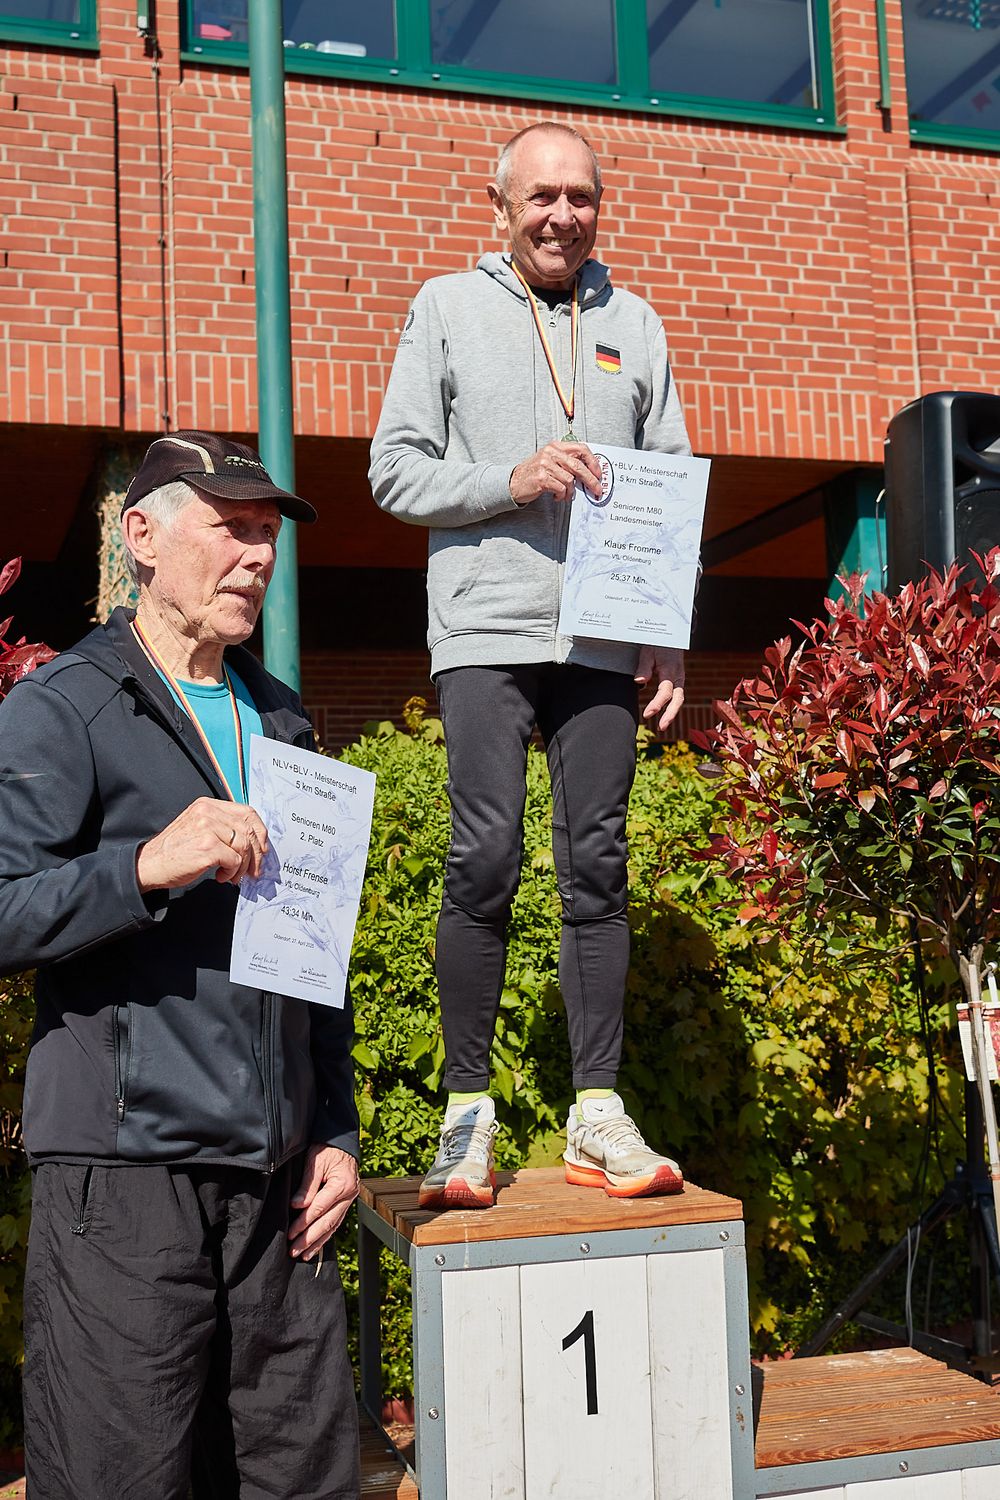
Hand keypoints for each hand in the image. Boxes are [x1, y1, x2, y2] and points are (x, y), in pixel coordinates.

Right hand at [135, 797, 268, 892]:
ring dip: (242, 867)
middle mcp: (208, 813)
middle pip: (249, 830)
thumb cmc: (174, 850)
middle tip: (253, 870)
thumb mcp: (197, 827)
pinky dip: (232, 872)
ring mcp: (207, 829)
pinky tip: (221, 876)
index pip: (247, 812)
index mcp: (207, 805)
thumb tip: (253, 840)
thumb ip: (221, 826)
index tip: (262, 849)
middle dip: (256, 854)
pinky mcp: (207, 848)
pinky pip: (235, 860)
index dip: (260, 832)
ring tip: (232, 876)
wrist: (149, 864)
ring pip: (244, 847)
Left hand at [288, 1144, 359, 1260]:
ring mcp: (349, 1199)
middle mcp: (349, 1194)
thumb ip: (307, 1185)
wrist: (341, 1140)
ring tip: (303, 1255)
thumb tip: (297, 1206)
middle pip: (327, 1222)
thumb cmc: (327, 1147)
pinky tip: (316, 1246)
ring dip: (317, 1242)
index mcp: (342, 1184)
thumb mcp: (315, 1161)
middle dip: (309, 1238)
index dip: (304, 1221)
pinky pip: (336, 1222)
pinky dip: (325, 1235)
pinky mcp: (345, 1202)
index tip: (290, 1232)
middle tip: (294, 1250)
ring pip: (333, 1226)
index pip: (320, 1208)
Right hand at [509, 441, 602, 504]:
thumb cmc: (534, 473)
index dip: (593, 462)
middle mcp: (550, 453)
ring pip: (570, 480)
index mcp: (555, 446)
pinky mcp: (542, 478)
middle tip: (597, 491)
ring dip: (570, 492)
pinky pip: (561, 488)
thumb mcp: (550, 461)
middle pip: (579, 466)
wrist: (513, 482)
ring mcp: (545, 464)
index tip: (598, 474)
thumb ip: (567, 462)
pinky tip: (556, 496)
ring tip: (566, 495)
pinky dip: (561, 496)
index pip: (581, 449)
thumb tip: (589, 472)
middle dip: (591, 481)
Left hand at [637, 647, 685, 732]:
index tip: (647, 714)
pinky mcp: (677, 681)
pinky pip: (675, 696)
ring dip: (671, 713)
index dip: (657, 704)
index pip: (665, 691)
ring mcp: (679, 679)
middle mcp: (678, 676)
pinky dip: (670, 707)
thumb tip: (639, 683)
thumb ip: (644, 667)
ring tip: (662, 726)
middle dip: (670, 714)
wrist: (671, 635)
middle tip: (661, 727)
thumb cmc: (658, 643)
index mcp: (671, 670)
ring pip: (678, 699)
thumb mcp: (648, 651)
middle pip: (678, 699)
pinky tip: (663, 715)